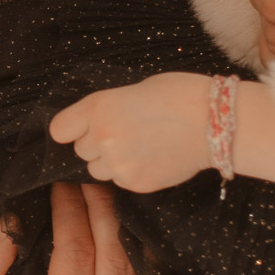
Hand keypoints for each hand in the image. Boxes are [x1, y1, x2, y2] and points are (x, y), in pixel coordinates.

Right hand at [0, 182, 181, 274]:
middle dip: (102, 207)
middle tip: (89, 177)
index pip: (76, 253)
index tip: (60, 180)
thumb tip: (13, 217)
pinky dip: (164, 263)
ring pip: (149, 271)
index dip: (69, 208)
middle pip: (116, 257)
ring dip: (133, 228)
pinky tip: (145, 235)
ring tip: (114, 197)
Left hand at [49, 75, 211, 193]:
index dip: (72, 128)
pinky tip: (152, 158)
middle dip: (96, 144)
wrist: (215, 122)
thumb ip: (106, 110)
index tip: (82, 127)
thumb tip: (93, 125)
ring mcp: (118, 164)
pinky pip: (120, 181)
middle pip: (80, 150)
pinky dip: (131, 172)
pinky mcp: (135, 184)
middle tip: (125, 132)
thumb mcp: (131, 91)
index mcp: (97, 108)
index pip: (59, 129)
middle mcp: (101, 138)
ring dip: (110, 161)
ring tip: (140, 146)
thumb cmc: (177, 95)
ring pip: (98, 169)